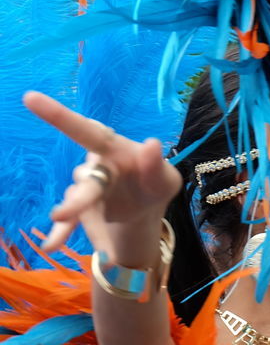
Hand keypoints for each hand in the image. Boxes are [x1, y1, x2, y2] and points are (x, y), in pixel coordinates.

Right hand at [23, 91, 181, 261]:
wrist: (146, 205)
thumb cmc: (156, 182)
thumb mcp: (165, 178)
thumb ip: (157, 165)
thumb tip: (152, 144)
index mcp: (111, 149)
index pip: (85, 131)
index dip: (59, 115)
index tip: (30, 98)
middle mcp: (95, 166)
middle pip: (83, 180)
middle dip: (75, 199)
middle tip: (61, 216)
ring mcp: (87, 189)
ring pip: (79, 204)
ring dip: (81, 221)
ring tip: (88, 240)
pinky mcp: (84, 210)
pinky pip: (72, 222)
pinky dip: (61, 234)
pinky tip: (50, 246)